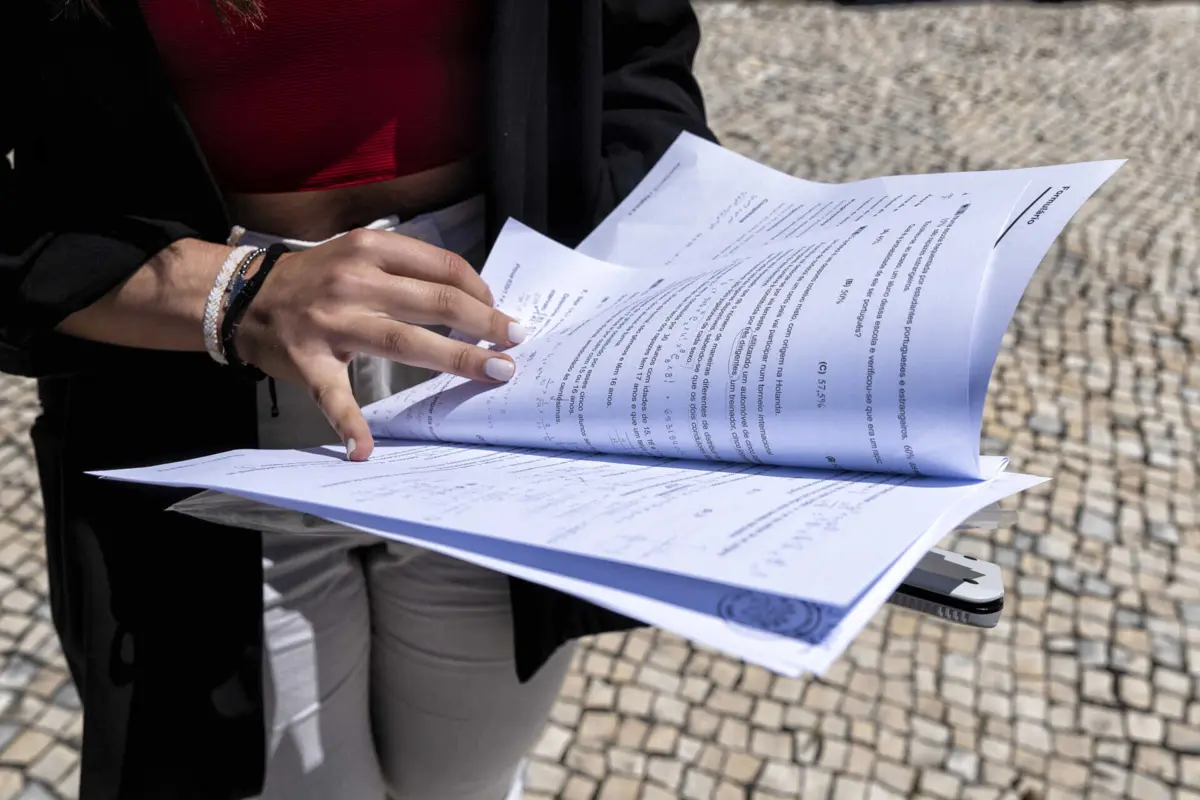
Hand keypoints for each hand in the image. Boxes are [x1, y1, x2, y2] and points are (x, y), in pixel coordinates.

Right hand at [234, 229, 524, 460]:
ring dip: (456, 360)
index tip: (499, 310)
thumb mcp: (357, 253)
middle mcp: (354, 280)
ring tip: (495, 373)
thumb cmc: (313, 278)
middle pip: (436, 302)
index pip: (442, 266)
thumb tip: (469, 298)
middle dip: (485, 323)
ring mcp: (330, 321)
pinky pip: (333, 395)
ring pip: (405, 340)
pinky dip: (349, 424)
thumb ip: (405, 270)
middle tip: (517, 341)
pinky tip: (365, 449)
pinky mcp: (307, 360)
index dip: (479, 290)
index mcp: (371, 249)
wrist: (238, 295)